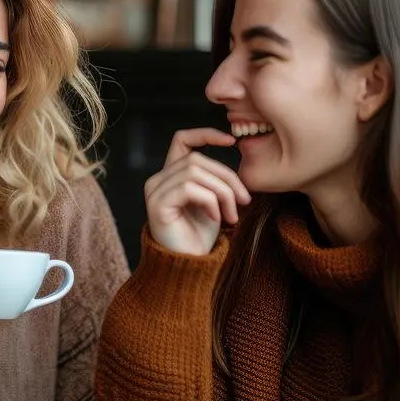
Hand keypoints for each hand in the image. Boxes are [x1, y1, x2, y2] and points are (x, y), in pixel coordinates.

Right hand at [144, 128, 250, 255]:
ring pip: (195, 172)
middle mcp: (158, 180)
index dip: (206, 134)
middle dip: (227, 178)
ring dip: (222, 192)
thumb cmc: (200, 236)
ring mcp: (155, 191)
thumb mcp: (214, 202)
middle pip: (197, 158)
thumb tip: (239, 164)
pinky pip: (190, 189)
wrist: (188, 266)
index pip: (182, 139)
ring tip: (231, 215)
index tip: (232, 141)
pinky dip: (210, 201)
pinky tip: (216, 219)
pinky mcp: (157, 205)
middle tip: (245, 202)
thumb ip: (217, 181)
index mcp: (170, 176)